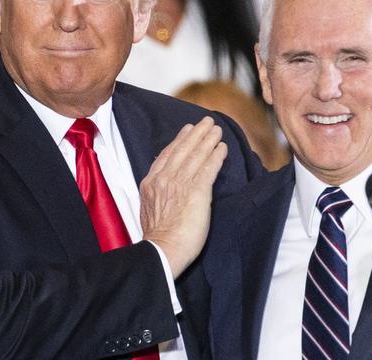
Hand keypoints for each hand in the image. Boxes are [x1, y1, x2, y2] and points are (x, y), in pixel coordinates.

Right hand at [140, 117, 227, 277]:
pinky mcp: (197, 192)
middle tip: (206, 121)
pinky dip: (216, 156)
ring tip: (217, 130)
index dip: (179, 140)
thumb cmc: (157, 236)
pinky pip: (208, 169)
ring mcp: (180, 184)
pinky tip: (223, 148)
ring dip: (208, 140)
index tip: (187, 130)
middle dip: (196, 134)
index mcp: (151, 183)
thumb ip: (157, 193)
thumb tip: (164, 187)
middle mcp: (164, 179)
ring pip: (196, 156)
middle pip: (183, 150)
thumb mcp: (148, 208)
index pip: (167, 155)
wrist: (162, 250)